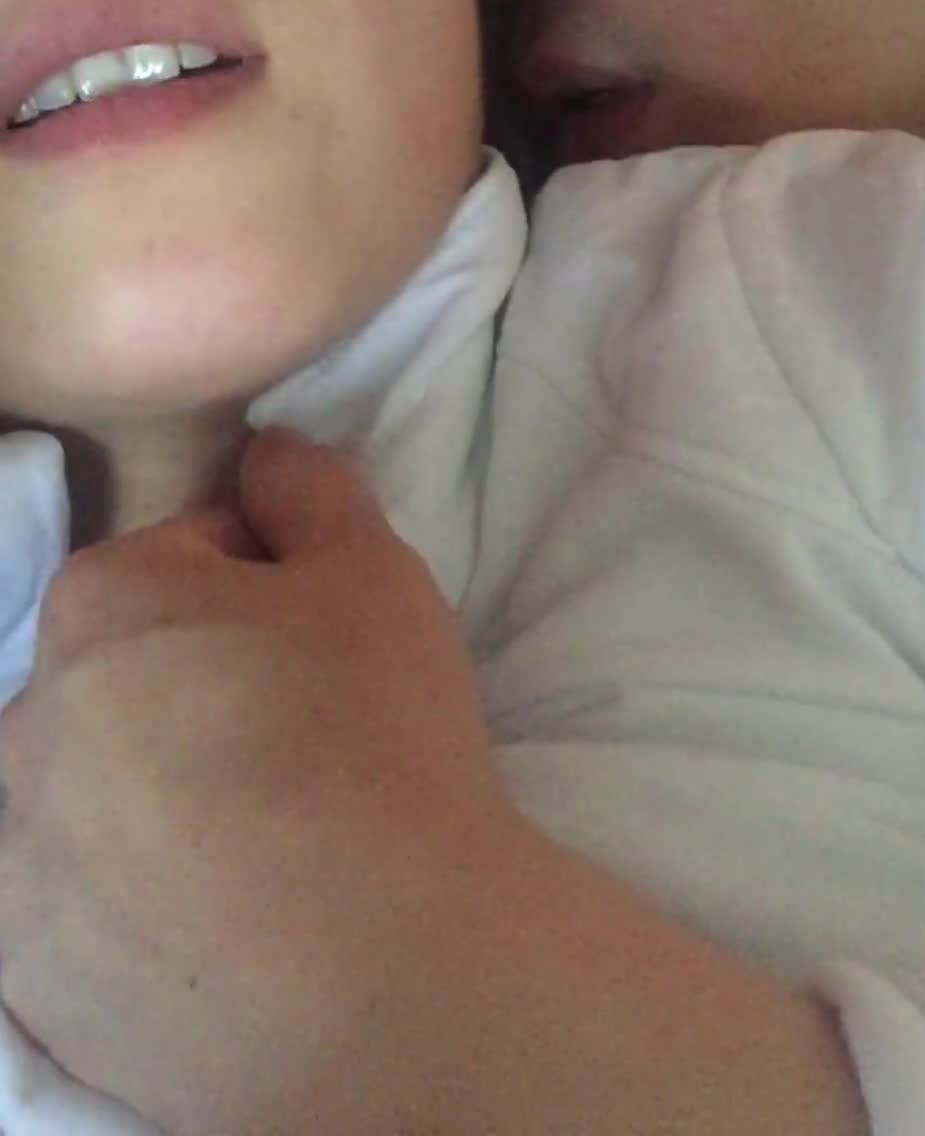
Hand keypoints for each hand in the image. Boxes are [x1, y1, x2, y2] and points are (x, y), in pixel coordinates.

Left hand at [0, 428, 516, 1135]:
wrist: (382, 978)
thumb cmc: (381, 744)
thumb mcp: (376, 573)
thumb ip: (310, 489)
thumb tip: (265, 452)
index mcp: (102, 602)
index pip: (184, 564)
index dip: (268, 597)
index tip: (324, 657)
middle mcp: (26, 715)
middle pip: (126, 679)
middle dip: (196, 694)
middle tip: (301, 751)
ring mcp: (13, 853)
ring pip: (92, 794)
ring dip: (153, 799)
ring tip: (260, 849)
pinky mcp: (24, 970)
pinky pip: (76, 907)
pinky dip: (127, 904)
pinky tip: (215, 922)